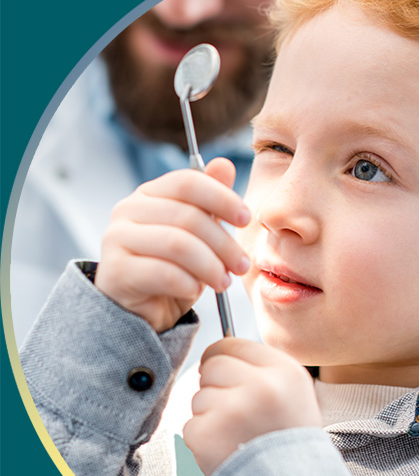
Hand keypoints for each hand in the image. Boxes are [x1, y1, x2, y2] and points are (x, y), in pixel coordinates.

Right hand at [95, 158, 250, 332]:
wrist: (142, 310)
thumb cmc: (174, 268)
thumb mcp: (199, 234)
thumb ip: (210, 201)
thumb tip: (225, 165)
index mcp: (148, 194)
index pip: (188, 182)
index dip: (222, 198)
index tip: (246, 219)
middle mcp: (127, 210)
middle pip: (188, 217)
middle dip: (224, 244)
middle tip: (241, 266)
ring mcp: (116, 239)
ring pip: (178, 245)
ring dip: (211, 266)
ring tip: (224, 282)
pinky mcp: (115, 272)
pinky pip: (163, 273)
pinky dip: (189, 283)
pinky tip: (195, 290)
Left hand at [183, 338, 321, 475]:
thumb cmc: (289, 438)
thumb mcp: (294, 392)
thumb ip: (261, 367)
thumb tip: (218, 352)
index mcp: (284, 371)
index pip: (232, 343)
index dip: (223, 358)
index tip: (224, 372)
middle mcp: (259, 385)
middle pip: (212, 365)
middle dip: (216, 385)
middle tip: (235, 411)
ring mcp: (231, 410)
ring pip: (200, 396)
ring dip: (211, 415)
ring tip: (237, 436)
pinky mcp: (207, 435)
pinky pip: (191, 424)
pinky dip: (204, 439)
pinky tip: (227, 451)